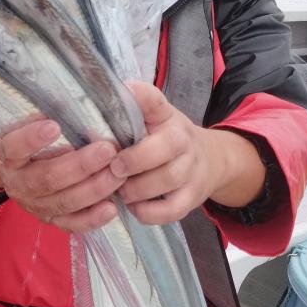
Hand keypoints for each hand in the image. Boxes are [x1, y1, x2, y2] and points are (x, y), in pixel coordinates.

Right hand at [0, 121, 126, 231]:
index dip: (31, 139)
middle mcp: (18, 184)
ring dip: (94, 189)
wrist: (21, 170)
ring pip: (64, 201)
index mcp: (8, 156)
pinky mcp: (51, 220)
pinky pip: (71, 224)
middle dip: (80, 165)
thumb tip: (72, 99)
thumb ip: (48, 116)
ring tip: (118, 174)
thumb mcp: (32, 124)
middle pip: (47, 178)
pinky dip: (92, 218)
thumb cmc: (35, 138)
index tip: (54, 125)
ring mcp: (35, 205)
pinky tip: (112, 207)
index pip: (14, 148)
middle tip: (108, 150)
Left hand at [109, 82, 264, 225]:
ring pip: (166, 180)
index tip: (123, 94)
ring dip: (135, 189)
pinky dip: (147, 212)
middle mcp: (183, 139)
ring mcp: (191, 170)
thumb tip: (95, 109)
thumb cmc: (165, 139)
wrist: (211, 161)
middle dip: (133, 160)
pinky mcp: (192, 198)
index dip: (140, 96)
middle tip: (113, 168)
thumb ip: (128, 114)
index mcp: (166, 116)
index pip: (155, 100)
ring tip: (118, 190)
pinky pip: (170, 210)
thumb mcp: (152, 119)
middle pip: (163, 148)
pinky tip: (134, 206)